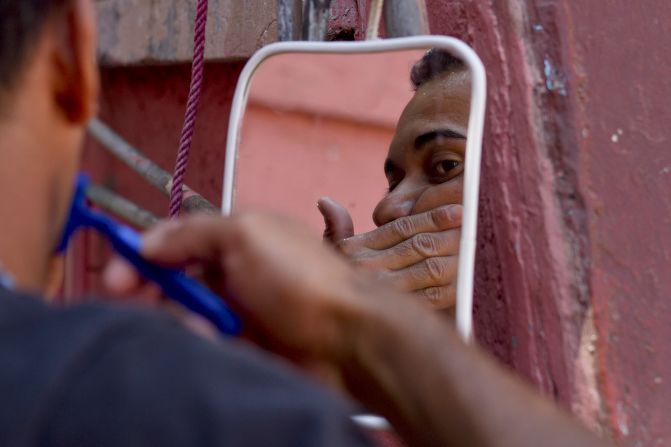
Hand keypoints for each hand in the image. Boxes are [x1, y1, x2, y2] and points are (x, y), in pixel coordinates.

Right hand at [103, 214, 367, 387]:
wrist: (347, 336)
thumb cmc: (297, 277)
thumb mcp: (246, 235)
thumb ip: (194, 232)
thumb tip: (147, 242)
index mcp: (236, 237)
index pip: (175, 241)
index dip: (142, 256)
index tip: (115, 278)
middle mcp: (233, 271)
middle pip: (173, 279)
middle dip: (150, 291)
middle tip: (132, 305)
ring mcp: (238, 309)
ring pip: (183, 313)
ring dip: (179, 318)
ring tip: (201, 325)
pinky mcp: (242, 344)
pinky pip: (203, 340)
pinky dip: (200, 340)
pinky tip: (214, 341)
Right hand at [318, 197, 461, 308]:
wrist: (328, 321)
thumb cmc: (333, 286)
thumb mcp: (329, 255)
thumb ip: (336, 227)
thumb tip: (326, 201)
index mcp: (357, 250)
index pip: (401, 228)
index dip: (432, 217)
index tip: (456, 211)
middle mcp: (369, 269)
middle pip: (419, 245)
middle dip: (449, 235)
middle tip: (470, 228)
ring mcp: (384, 292)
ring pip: (428, 268)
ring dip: (453, 258)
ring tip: (469, 249)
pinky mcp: (398, 314)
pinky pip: (430, 297)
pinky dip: (449, 288)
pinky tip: (462, 280)